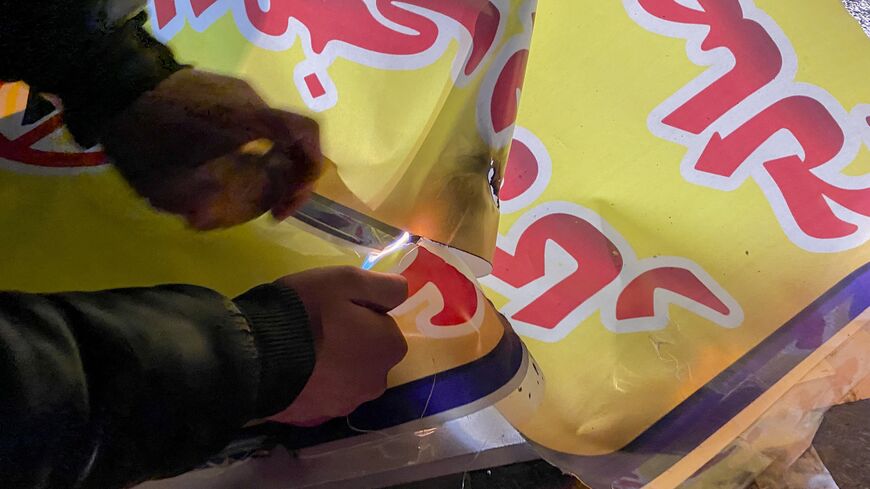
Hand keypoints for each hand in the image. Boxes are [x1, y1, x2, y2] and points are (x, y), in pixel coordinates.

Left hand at [99, 68, 321, 229]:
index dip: (311, 170)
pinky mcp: (219, 91)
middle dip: (283, 179)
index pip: (306, 134)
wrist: (110, 87)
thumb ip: (203, 211)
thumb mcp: (166, 188)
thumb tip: (210, 222)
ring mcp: (235, 92)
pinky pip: (249, 125)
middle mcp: (250, 102)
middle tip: (266, 208)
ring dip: (262, 166)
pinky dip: (248, 150)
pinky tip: (218, 166)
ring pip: (267, 135)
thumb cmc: (144, 140)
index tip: (289, 200)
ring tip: (235, 190)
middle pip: (289, 141)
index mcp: (248, 121)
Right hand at [271, 267, 408, 425]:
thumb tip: (402, 292)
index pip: (383, 325)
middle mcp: (377, 382)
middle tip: (317, 325)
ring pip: (346, 374)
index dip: (361, 312)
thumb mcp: (347, 280)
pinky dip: (312, 380)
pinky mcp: (317, 416)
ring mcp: (346, 403)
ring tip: (300, 346)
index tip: (336, 307)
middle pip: (367, 353)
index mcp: (390, 348)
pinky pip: (321, 391)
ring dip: (331, 363)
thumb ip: (384, 286)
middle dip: (350, 341)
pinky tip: (291, 366)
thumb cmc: (308, 312)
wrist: (255, 356)